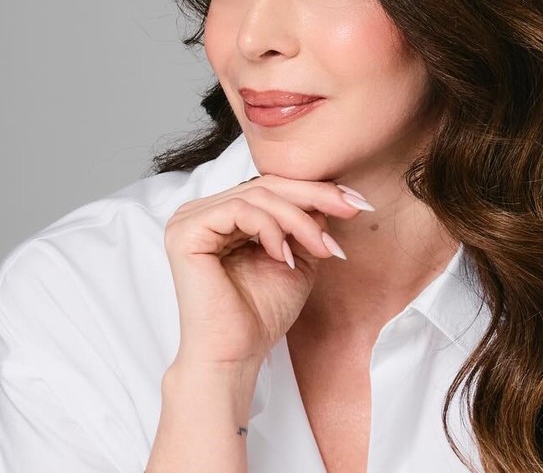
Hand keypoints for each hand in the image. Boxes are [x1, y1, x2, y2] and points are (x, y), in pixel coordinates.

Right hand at [162, 174, 371, 371]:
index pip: (272, 187)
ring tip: (320, 249)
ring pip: (257, 195)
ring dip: (299, 220)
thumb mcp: (297, 258)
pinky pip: (238, 209)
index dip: (316, 190)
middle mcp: (201, 212)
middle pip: (266, 185)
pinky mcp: (186, 232)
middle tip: (351, 209)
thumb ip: (307, 225)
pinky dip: (271, 229)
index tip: (356, 202)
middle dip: (315, 196)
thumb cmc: (260, 316)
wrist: (235, 357)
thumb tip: (330, 196)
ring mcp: (189, 220)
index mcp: (222, 216)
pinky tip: (284, 256)